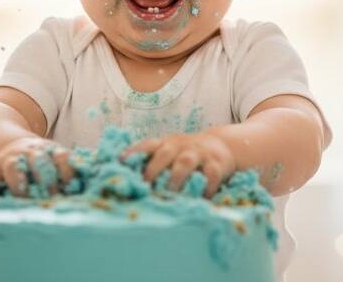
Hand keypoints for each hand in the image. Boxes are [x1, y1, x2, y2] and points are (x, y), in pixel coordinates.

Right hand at [0, 136, 74, 198]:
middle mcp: (30, 153)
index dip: (68, 170)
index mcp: (50, 151)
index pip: (62, 156)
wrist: (12, 144)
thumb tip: (108, 172)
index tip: (73, 186)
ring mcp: (10, 160)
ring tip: (23, 198)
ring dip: (18, 182)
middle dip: (45, 178)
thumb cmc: (43, 160)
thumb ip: (76, 170)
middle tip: (51, 196)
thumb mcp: (58, 158)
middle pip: (37, 160)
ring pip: (12, 167)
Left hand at [120, 132, 236, 198]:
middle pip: (165, 153)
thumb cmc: (185, 154)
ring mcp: (198, 153)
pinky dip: (205, 188)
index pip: (147, 145)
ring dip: (176, 178)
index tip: (121, 163)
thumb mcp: (169, 151)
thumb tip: (126, 181)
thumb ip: (152, 163)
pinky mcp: (216, 164)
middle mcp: (180, 145)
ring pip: (186, 161)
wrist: (221, 145)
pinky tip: (199, 199)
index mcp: (165, 143)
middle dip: (153, 169)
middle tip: (145, 186)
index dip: (134, 152)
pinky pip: (211, 175)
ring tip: (170, 194)